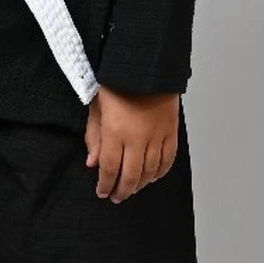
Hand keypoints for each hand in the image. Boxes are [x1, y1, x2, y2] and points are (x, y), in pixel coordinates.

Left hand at [84, 84, 179, 201]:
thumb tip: (92, 163)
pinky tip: (153, 177)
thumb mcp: (97, 106)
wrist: (146, 64)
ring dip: (141, 184)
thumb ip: (94, 136)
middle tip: (116, 197)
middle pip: (131, 175)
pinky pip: (168, 159)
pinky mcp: (171, 131)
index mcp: (116, 132)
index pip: (110, 169)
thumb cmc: (118, 82)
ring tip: (133, 188)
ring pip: (150, 171)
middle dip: (122, 190)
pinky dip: (160, 172)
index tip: (102, 192)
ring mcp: (157, 136)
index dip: (105, 185)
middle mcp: (137, 138)